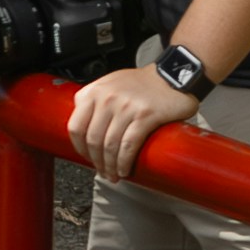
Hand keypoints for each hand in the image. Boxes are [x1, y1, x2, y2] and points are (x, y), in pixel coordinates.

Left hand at [69, 54, 190, 176]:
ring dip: (110, 166)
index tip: (87, 158)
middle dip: (97, 162)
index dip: (80, 148)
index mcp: (95, 91)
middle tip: (103, 171)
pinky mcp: (145, 115)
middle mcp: (107, 97)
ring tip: (114, 174)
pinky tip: (125, 169)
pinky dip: (124, 162)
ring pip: (110, 145)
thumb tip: (84, 128)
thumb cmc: (143, 83)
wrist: (173, 74)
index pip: (76, 127)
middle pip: (93, 140)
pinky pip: (128, 145)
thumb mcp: (111, 83)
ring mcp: (126, 106)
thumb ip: (94, 101)